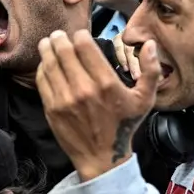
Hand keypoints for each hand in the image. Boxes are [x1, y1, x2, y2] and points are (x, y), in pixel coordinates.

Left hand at [37, 30, 161, 181]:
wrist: (102, 158)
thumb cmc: (124, 126)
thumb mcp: (145, 99)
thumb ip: (151, 70)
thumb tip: (149, 44)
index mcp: (106, 83)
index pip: (84, 46)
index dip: (80, 35)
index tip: (80, 35)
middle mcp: (83, 88)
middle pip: (63, 50)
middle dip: (60, 38)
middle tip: (59, 35)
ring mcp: (64, 99)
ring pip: (50, 63)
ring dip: (48, 49)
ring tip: (49, 43)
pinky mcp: (52, 108)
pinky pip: (42, 80)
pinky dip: (42, 68)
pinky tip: (46, 64)